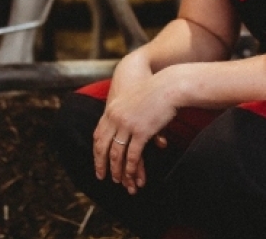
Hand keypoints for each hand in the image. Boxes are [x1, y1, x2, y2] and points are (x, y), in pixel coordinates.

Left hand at [92, 61, 177, 193]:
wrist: (168, 85)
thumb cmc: (154, 90)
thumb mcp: (132, 98)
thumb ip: (123, 111)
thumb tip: (122, 125)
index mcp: (112, 109)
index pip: (98, 135)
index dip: (96, 150)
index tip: (97, 161)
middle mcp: (116, 118)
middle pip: (103, 146)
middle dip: (101, 164)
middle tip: (101, 176)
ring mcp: (127, 125)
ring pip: (117, 153)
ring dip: (116, 169)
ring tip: (117, 180)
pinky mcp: (141, 131)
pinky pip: (133, 154)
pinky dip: (130, 167)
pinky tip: (130, 175)